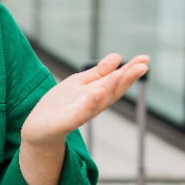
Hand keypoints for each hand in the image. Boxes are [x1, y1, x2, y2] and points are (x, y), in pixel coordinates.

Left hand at [20, 54, 149, 148]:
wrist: (38, 128)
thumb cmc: (60, 105)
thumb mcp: (79, 83)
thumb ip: (98, 72)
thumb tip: (118, 56)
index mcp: (97, 93)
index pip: (117, 79)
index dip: (131, 70)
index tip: (146, 59)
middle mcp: (93, 103)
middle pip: (113, 90)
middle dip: (128, 79)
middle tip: (143, 67)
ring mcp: (81, 113)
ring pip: (100, 101)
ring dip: (111, 88)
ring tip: (122, 75)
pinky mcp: (66, 122)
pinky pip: (80, 114)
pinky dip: (89, 105)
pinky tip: (95, 93)